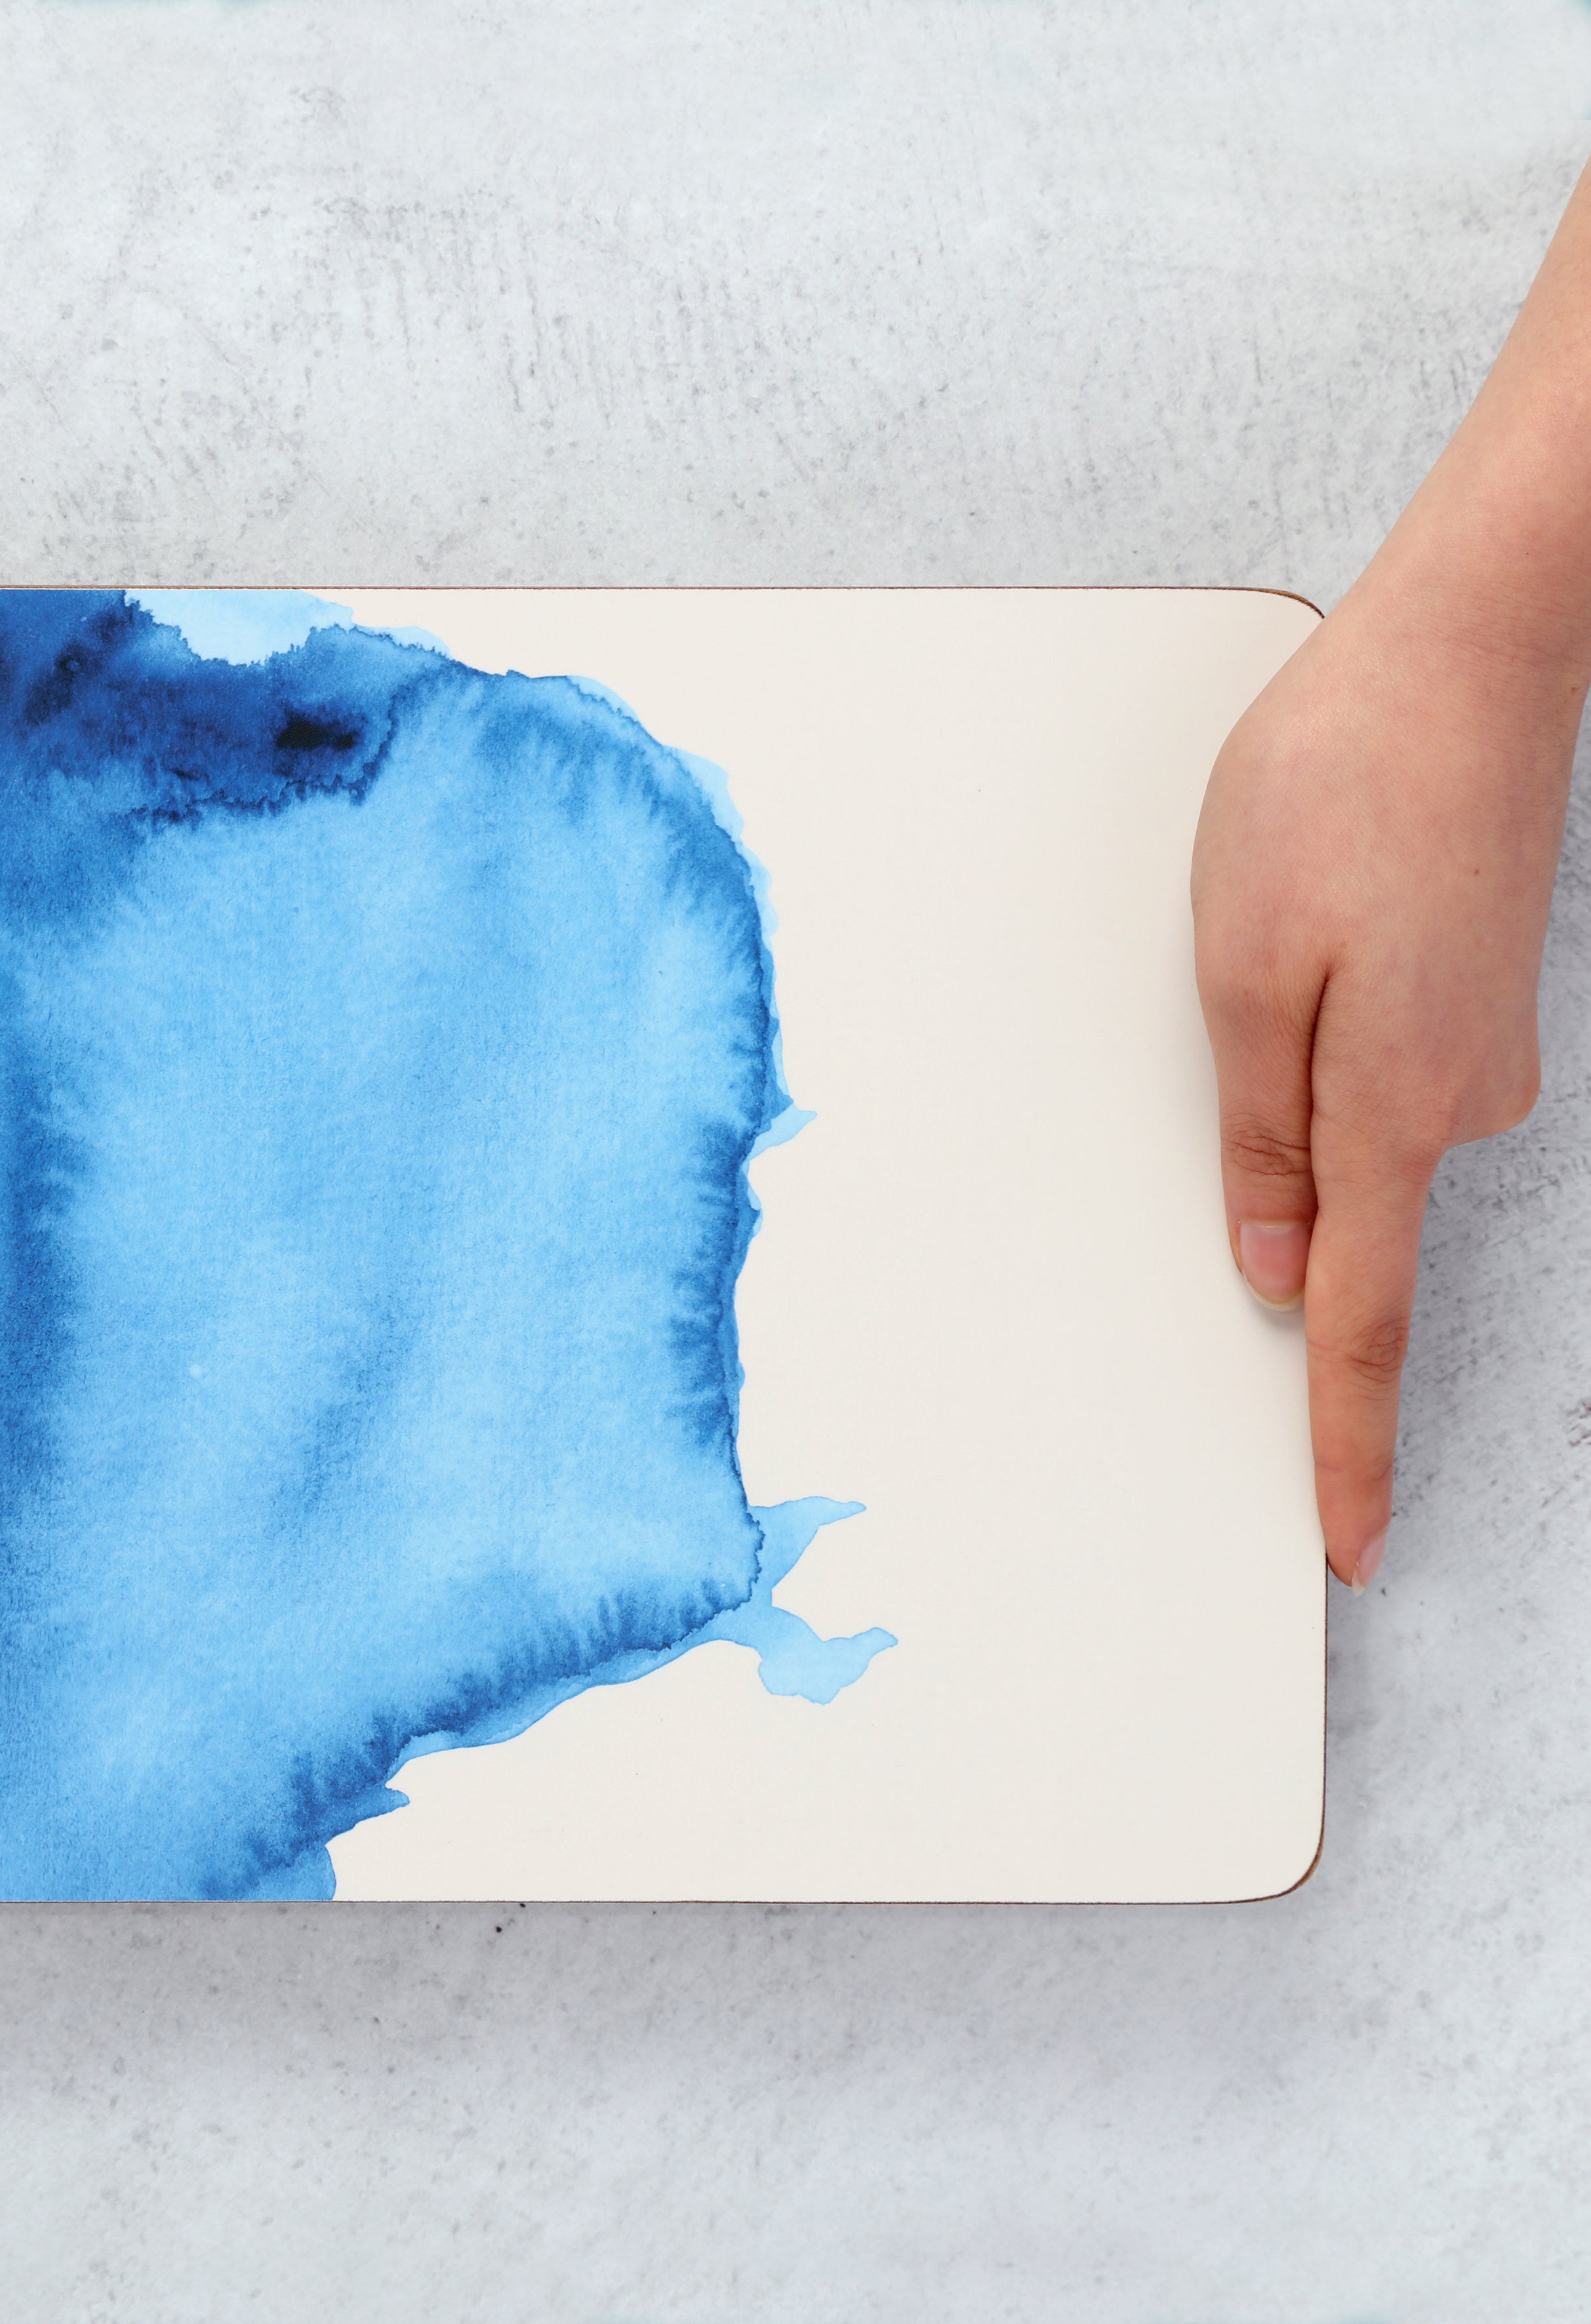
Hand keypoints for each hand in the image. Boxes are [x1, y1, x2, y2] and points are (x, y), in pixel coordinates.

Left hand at [1193, 577, 1573, 1589]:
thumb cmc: (1338, 789)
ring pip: (1348, 1128)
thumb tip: (1269, 1261)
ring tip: (1274, 931)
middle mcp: (1461, 1098)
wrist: (1470, 650)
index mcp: (1392, 1107)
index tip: (1346, 1536)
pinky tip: (1309, 938)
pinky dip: (1321, 1048)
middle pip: (1342, 1213)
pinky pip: (1372, 1071)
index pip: (1358, 1322)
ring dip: (1290, 1083)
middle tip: (1246, 1023)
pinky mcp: (1468, 999)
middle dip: (1275, 1189)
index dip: (1346, 1442)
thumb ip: (1257, 1135)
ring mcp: (1477, 1049)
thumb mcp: (1242, 971)